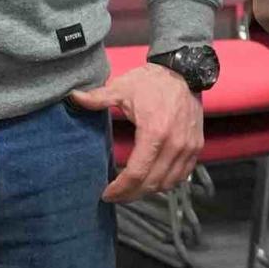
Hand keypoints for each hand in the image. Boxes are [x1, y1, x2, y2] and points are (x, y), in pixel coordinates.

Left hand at [75, 65, 203, 202]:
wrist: (185, 72)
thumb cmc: (152, 81)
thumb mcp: (122, 88)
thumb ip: (97, 98)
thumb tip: (72, 97)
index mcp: (155, 132)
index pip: (136, 173)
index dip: (120, 189)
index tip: (106, 193)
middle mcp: (175, 144)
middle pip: (151, 183)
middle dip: (131, 194)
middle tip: (115, 196)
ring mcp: (188, 147)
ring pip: (167, 183)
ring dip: (148, 191)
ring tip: (132, 189)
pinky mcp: (196, 147)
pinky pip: (182, 175)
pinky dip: (167, 183)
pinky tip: (152, 181)